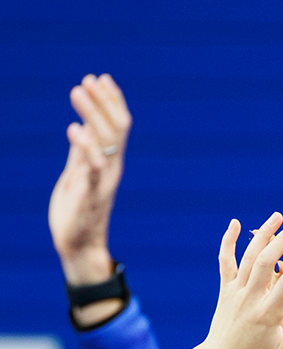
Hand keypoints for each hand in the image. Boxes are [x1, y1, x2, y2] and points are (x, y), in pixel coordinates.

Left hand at [48, 73, 130, 286]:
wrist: (79, 245)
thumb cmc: (77, 211)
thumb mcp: (78, 174)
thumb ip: (82, 151)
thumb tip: (83, 124)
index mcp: (109, 163)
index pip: (117, 127)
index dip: (111, 102)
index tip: (100, 78)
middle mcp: (111, 169)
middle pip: (115, 129)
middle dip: (103, 102)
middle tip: (88, 80)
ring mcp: (103, 182)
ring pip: (105, 142)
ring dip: (92, 114)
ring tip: (77, 92)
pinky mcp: (90, 195)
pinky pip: (92, 169)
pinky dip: (85, 148)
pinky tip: (73, 130)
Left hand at [181, 215, 282, 348]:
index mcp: (268, 313)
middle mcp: (250, 297)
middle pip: (266, 261)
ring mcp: (235, 290)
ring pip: (248, 256)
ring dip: (263, 234)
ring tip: (278, 217)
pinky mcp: (226, 288)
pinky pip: (226, 260)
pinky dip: (229, 241)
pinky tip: (237, 224)